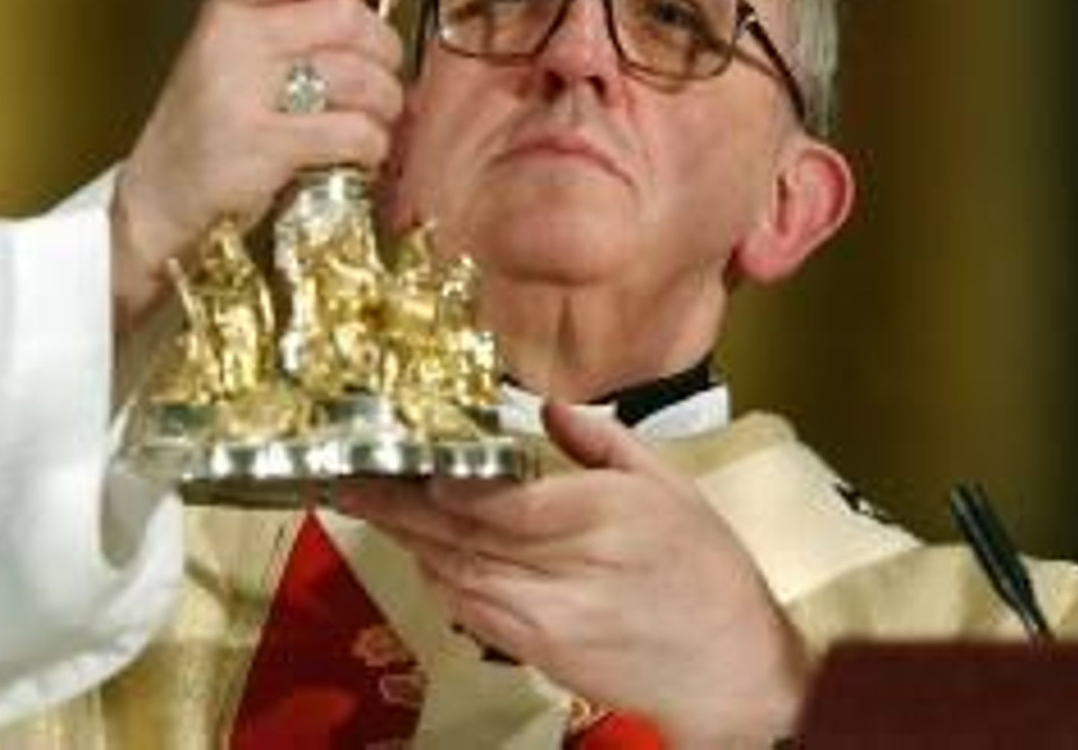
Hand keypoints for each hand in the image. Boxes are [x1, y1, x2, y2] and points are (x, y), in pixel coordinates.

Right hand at [112, 0, 403, 330]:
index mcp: (221, 11)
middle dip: (383, 50)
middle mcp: (230, 40)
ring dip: (385, 102)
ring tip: (376, 118)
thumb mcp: (227, 58)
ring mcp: (242, 92)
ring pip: (357, 76)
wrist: (156, 202)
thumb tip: (370, 8)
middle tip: (383, 74)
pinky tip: (361, 153)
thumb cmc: (206, 130)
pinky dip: (372, 145)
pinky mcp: (262, 145)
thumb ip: (282, 26)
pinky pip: (351, 130)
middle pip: (344, 18)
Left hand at [338, 403, 808, 746]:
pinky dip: (436, 576)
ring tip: (363, 500)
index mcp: (599, 519)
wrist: (732, 671)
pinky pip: (467, 609)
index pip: (500, 504)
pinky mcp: (534, 651)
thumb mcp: (669, 485)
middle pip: (461, 537)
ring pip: (454, 573)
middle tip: (345, 473)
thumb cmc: (707, 568)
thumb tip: (547, 405)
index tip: (400, 453)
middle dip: (397, 505)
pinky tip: (415, 549)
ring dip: (406, 538)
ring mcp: (541, 619)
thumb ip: (601, 441)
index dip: (443, 483)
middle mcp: (562, 571)